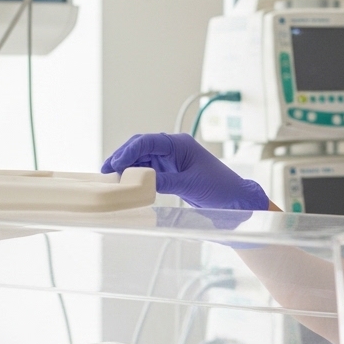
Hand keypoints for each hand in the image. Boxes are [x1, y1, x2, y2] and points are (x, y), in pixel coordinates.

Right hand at [102, 133, 269, 210]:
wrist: (237, 201)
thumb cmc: (221, 188)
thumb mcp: (189, 185)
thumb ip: (164, 181)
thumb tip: (139, 182)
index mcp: (180, 144)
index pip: (147, 141)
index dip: (127, 152)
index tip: (114, 165)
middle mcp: (174, 149)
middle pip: (140, 148)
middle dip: (122, 157)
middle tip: (105, 171)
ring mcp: (172, 161)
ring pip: (142, 160)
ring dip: (127, 168)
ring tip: (112, 179)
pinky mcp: (171, 173)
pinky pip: (149, 172)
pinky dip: (137, 176)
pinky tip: (126, 184)